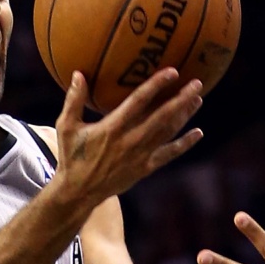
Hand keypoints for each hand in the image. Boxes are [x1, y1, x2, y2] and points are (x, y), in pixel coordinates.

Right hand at [52, 70, 203, 203]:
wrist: (79, 192)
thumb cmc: (72, 156)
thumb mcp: (66, 126)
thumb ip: (74, 100)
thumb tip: (78, 73)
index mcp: (113, 127)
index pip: (139, 101)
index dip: (157, 85)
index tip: (173, 71)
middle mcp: (131, 140)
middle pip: (162, 116)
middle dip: (181, 99)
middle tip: (197, 83)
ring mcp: (141, 155)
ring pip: (168, 132)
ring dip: (184, 116)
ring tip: (197, 99)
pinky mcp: (145, 168)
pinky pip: (169, 154)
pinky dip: (184, 144)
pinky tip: (198, 133)